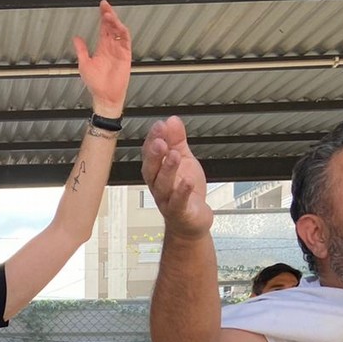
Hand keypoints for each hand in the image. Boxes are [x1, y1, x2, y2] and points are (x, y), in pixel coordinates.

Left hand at [74, 0, 131, 116]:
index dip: (103, 17)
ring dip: (115, 22)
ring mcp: (119, 50)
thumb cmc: (95, 83)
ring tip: (109, 15)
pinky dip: (123, 32)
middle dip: (109, 15)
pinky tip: (118, 26)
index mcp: (102, 48)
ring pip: (119, 31)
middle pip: (111, 27)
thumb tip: (76, 38)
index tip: (102, 7)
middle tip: (105, 6)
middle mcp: (111, 47)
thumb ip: (81, 50)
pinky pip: (126, 41)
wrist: (105, 95)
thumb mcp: (84, 64)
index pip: (103, 28)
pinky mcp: (125, 55)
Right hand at [142, 116, 213, 236]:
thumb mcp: (184, 160)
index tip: (160, 126)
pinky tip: (187, 182)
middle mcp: (158, 185)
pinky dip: (182, 192)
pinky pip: (178, 202)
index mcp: (157, 170)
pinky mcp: (179, 212)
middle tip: (160, 142)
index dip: (154, 139)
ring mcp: (167, 199)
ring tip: (174, 155)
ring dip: (167, 169)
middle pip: (151, 169)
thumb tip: (171, 120)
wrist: (192, 221)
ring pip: (163, 184)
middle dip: (154, 155)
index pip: (150, 152)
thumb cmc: (185, 192)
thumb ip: (177, 140)